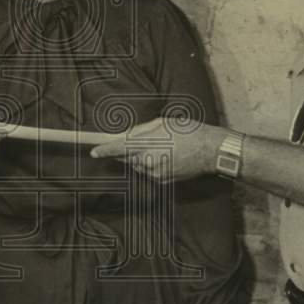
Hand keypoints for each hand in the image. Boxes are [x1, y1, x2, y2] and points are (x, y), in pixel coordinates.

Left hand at [90, 118, 224, 182]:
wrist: (210, 150)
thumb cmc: (189, 131)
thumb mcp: (163, 123)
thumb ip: (141, 130)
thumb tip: (127, 135)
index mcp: (148, 144)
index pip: (119, 148)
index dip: (105, 150)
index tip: (94, 151)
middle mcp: (150, 161)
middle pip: (127, 158)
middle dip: (127, 151)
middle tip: (141, 141)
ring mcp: (156, 173)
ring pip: (138, 165)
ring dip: (140, 157)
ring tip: (160, 146)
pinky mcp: (163, 180)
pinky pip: (149, 172)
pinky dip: (151, 165)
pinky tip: (166, 156)